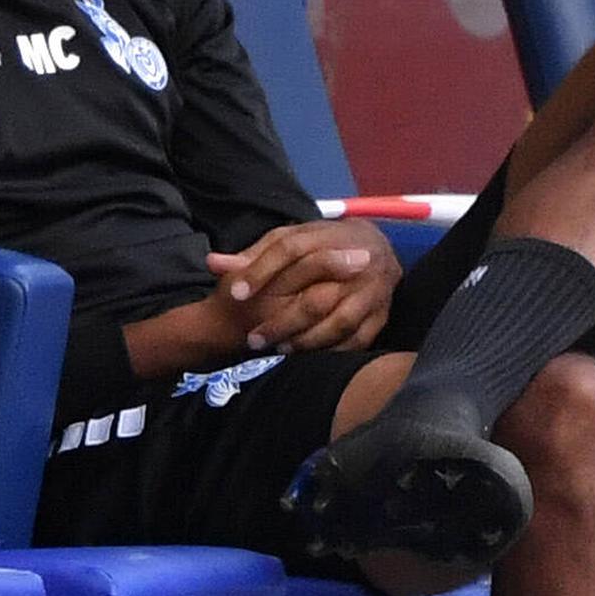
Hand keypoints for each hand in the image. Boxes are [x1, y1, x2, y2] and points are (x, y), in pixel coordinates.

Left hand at [207, 219, 399, 354]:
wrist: (375, 246)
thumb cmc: (320, 245)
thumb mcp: (288, 240)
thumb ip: (253, 255)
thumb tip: (211, 264)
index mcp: (324, 237)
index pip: (288, 250)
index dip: (260, 271)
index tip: (236, 293)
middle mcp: (354, 262)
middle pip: (315, 298)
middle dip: (281, 322)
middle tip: (252, 340)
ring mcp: (372, 290)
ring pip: (339, 322)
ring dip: (307, 340)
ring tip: (279, 350)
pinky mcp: (383, 313)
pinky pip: (360, 339)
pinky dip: (334, 351)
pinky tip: (309, 358)